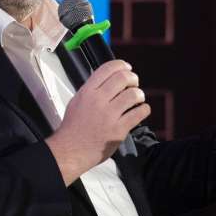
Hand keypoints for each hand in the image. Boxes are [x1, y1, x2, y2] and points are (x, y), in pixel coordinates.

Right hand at [46, 59, 150, 184]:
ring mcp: (109, 115)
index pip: (107, 68)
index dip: (121, 65)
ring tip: (137, 98)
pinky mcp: (119, 130)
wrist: (71, 150)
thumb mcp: (77, 101)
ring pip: (133, 94)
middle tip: (134, 83)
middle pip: (123, 78)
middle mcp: (98, 100)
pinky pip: (139, 113)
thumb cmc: (74, 127)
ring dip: (139, 94)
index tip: (127, 68)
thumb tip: (109, 80)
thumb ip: (92, 89)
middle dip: (133, 78)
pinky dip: (144, 109)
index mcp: (87, 92)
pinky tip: (141, 110)